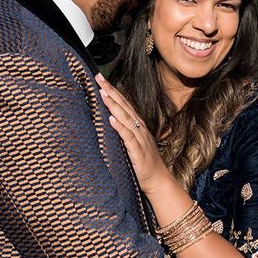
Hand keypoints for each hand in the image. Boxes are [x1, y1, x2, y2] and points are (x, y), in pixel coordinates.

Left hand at [96, 73, 171, 194]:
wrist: (158, 180)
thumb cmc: (143, 163)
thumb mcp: (132, 143)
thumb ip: (124, 131)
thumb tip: (108, 120)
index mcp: (137, 125)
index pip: (123, 103)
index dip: (113, 90)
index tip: (100, 77)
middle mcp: (139, 128)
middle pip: (123, 105)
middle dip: (111, 91)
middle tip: (99, 77)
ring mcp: (139, 138)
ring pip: (125, 118)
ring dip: (114, 105)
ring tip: (103, 93)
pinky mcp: (138, 151)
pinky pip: (128, 137)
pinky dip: (120, 127)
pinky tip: (111, 120)